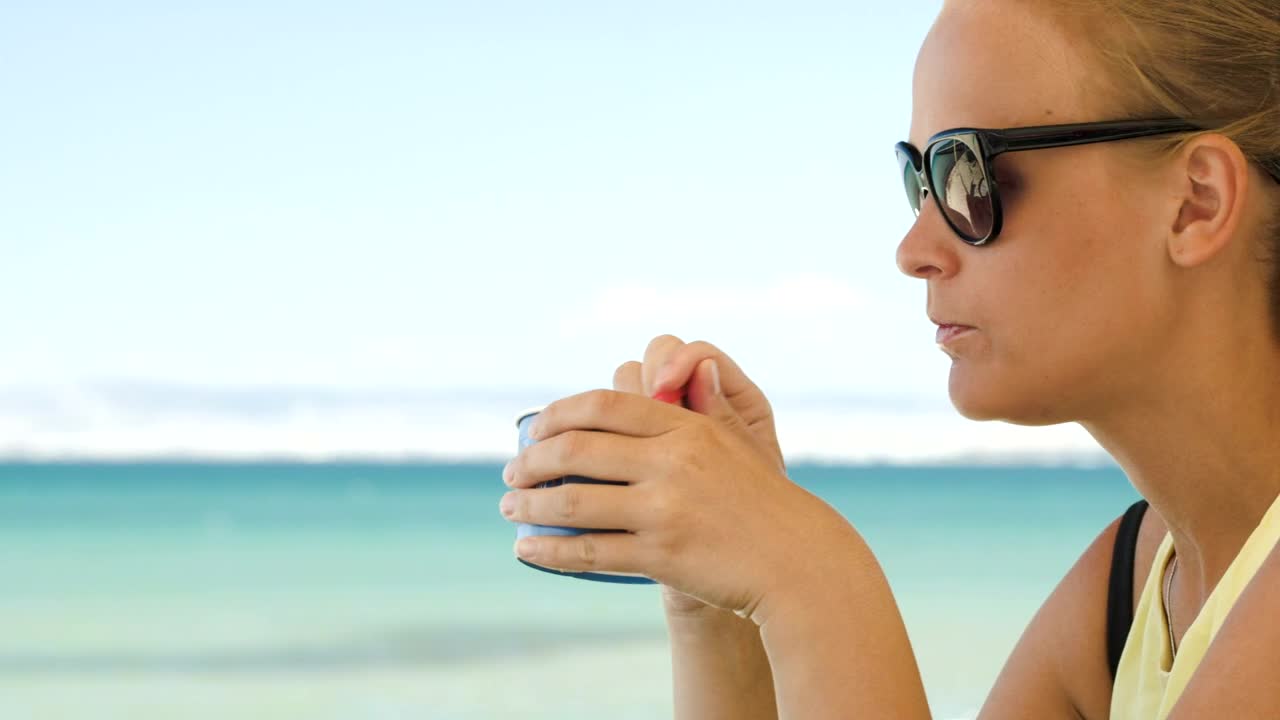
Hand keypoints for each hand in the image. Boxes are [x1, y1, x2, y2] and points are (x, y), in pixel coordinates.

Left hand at [499, 387, 852, 623]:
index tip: (534, 429)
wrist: (797, 561)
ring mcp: (665, 509)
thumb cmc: (761, 502)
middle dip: (531, 459)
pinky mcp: (661, 555)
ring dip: (528, 505)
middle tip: (513, 470)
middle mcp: (672, 462)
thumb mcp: (736, 443)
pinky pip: (588, 551)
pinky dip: (548, 551)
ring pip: (572, 502)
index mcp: (686, 427)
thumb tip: (681, 371)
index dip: (558, 414)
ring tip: (510, 506)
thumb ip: (703, 409)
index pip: (604, 404)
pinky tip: (527, 549)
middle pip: (577, 449)